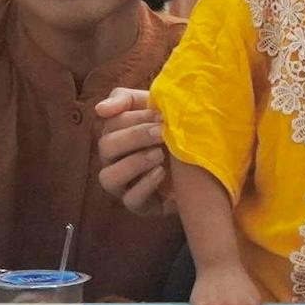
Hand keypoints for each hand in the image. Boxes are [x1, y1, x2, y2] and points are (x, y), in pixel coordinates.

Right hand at [95, 89, 171, 215]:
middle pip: (106, 147)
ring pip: (108, 177)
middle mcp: (114, 160)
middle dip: (134, 137)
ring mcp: (124, 184)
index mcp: (116, 133)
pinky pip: (130, 200)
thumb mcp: (155, 107)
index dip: (133, 118)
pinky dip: (144, 186)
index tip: (160, 114)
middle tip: (161, 132)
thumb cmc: (175, 130)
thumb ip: (126, 100)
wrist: (205, 162)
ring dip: (133, 163)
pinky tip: (161, 173)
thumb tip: (100, 109)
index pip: (111, 123)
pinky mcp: (140, 205)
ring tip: (159, 154)